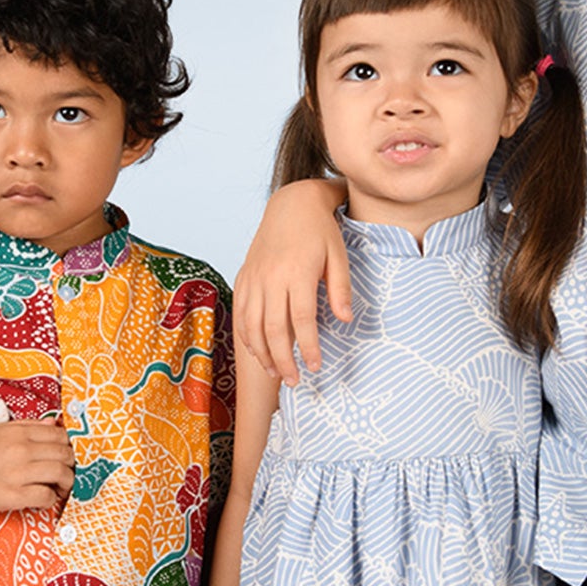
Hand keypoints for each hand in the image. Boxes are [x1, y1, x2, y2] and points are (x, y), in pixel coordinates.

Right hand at [0, 420, 74, 510]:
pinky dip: (51, 499)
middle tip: (68, 473)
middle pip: (65, 455)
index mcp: (20, 432)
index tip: (68, 456)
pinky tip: (44, 499)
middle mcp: (22, 450)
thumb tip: (54, 423)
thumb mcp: (0, 429)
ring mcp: (19, 473)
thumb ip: (29, 426)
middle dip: (72, 466)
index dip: (70, 446)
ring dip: (66, 484)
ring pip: (61, 475)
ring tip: (60, 488)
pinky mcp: (13, 495)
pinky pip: (46, 497)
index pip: (60, 435)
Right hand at [233, 179, 349, 386]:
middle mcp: (271, 277)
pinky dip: (246, 336)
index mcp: (298, 272)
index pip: (302, 320)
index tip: (316, 367)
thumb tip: (346, 321)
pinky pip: (240, 312)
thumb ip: (340, 290)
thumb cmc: (320, 231)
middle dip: (284, 360)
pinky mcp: (244, 277)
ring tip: (276, 373)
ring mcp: (254, 277)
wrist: (291, 204)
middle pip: (273, 329)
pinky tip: (257, 351)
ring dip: (262, 353)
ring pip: (252, 324)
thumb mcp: (339, 256)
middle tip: (295, 381)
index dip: (309, 347)